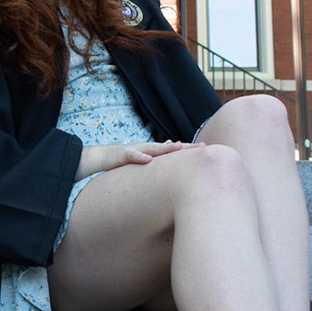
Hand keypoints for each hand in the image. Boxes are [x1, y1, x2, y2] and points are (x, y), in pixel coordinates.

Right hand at [76, 140, 199, 180]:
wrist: (102, 157)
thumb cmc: (126, 162)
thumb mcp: (145, 163)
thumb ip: (159, 162)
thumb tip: (175, 159)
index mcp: (154, 153)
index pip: (175, 151)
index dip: (191, 150)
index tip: (209, 150)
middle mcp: (148, 149)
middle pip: (170, 147)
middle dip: (186, 147)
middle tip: (203, 147)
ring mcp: (136, 150)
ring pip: (153, 148)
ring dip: (166, 148)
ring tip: (179, 147)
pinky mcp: (123, 154)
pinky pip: (133, 155)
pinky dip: (140, 157)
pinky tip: (148, 160)